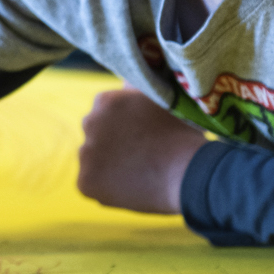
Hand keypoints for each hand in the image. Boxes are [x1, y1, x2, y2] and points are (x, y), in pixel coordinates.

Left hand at [75, 88, 207, 214]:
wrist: (187, 172)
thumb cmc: (181, 135)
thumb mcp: (161, 101)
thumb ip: (137, 92)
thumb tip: (126, 84)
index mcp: (105, 101)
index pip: (105, 113)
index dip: (124, 127)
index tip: (141, 136)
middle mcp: (89, 123)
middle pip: (96, 135)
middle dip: (111, 144)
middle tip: (139, 156)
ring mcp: (86, 153)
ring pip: (93, 161)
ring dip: (108, 167)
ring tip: (138, 174)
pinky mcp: (85, 181)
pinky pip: (92, 185)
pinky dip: (106, 189)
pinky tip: (130, 188)